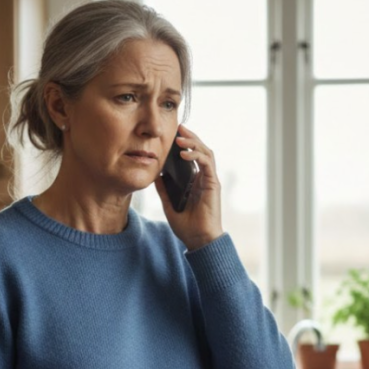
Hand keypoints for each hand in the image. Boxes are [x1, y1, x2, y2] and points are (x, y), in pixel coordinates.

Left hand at [155, 124, 223, 250]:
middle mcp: (204, 178)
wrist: (199, 240)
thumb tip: (155, 175)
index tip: (174, 135)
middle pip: (200, 150)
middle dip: (190, 138)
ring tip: (181, 138)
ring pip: (206, 153)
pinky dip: (197, 156)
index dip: (186, 144)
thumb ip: (164, 190)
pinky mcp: (213, 184)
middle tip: (179, 128)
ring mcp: (210, 180)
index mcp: (195, 181)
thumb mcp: (169, 205)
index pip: (193, 156)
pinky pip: (207, 164)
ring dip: (194, 143)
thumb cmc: (187, 227)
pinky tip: (184, 154)